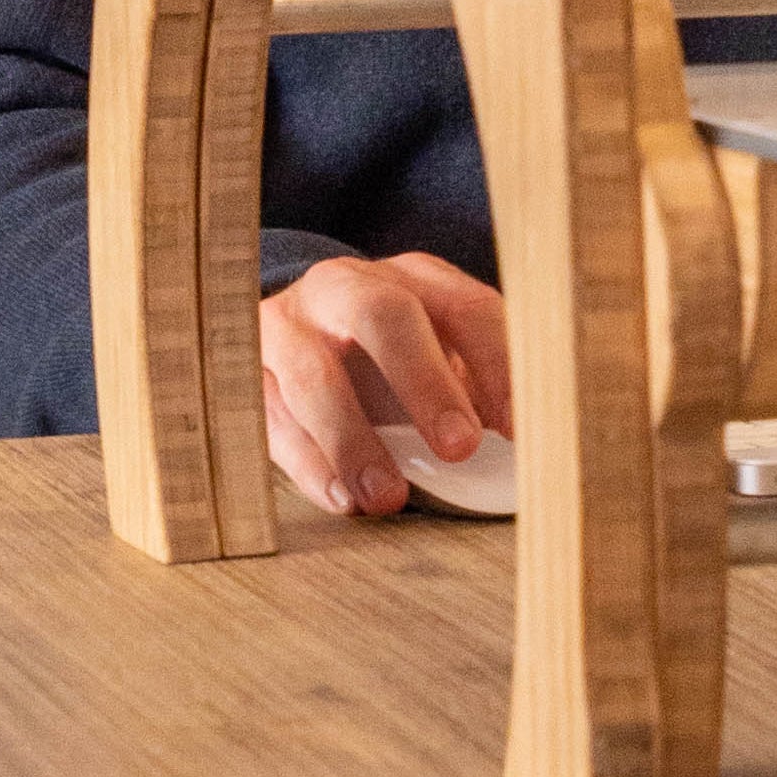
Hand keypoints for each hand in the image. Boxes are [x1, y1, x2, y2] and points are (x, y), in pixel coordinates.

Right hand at [260, 253, 512, 516]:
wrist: (295, 332)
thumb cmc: (390, 356)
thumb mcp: (438, 353)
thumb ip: (477, 389)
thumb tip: (530, 449)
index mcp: (414, 277)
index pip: (466, 308)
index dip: (498, 366)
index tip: (521, 430)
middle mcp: (347, 287)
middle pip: (384, 315)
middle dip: (424, 382)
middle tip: (460, 448)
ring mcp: (288, 325)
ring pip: (314, 375)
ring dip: (354, 440)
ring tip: (388, 499)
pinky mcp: (246, 371)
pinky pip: (270, 417)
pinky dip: (308, 464)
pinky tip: (342, 499)